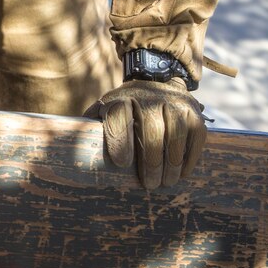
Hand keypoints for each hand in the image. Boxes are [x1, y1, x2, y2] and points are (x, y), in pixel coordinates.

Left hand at [85, 78, 207, 188]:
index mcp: (120, 98)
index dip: (120, 139)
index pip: (118, 115)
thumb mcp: (104, 112)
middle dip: (151, 160)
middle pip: (151, 128)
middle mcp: (148, 96)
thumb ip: (92, 128)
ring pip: (176, 131)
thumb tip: (71, 152)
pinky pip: (196, 134)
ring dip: (171, 161)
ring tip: (166, 182)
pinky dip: (190, 155)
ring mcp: (173, 101)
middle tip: (149, 185)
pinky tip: (182, 172)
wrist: (156, 82)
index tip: (121, 163)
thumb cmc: (125, 109)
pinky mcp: (193, 109)